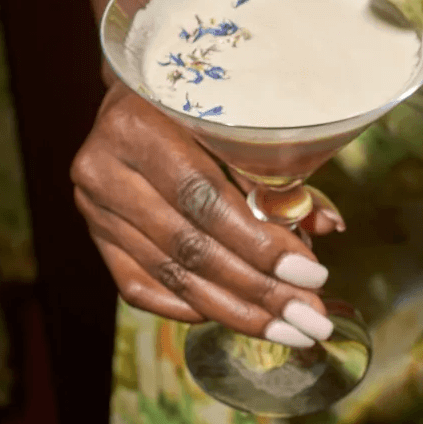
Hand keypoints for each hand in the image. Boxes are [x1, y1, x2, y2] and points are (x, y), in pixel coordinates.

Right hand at [71, 82, 343, 345]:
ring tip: (286, 329)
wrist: (136, 94)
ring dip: (233, 310)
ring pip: (169, 274)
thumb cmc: (199, 102)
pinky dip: (187, 306)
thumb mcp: (237, 121)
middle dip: (258, 290)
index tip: (311, 276)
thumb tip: (328, 227)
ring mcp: (93, 207)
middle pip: (190, 246)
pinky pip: (138, 285)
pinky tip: (230, 315)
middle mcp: (105, 170)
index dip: (259, 244)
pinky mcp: (95, 233)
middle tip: (309, 319)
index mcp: (139, 127)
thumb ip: (278, 175)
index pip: (205, 199)